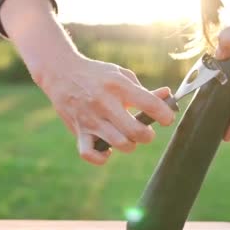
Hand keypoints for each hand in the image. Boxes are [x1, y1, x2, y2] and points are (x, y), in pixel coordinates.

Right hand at [0, 0, 175, 164]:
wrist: (61, 72)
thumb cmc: (98, 75)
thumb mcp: (122, 75)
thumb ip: (145, 91)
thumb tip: (168, 97)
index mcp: (119, 86)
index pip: (150, 104)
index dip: (165, 115)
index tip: (166, 119)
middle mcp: (104, 103)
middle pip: (136, 131)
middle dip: (148, 136)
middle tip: (146, 132)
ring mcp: (90, 118)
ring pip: (118, 144)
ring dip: (129, 145)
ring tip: (127, 137)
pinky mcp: (78, 130)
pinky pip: (90, 154)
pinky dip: (102, 157)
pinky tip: (107, 148)